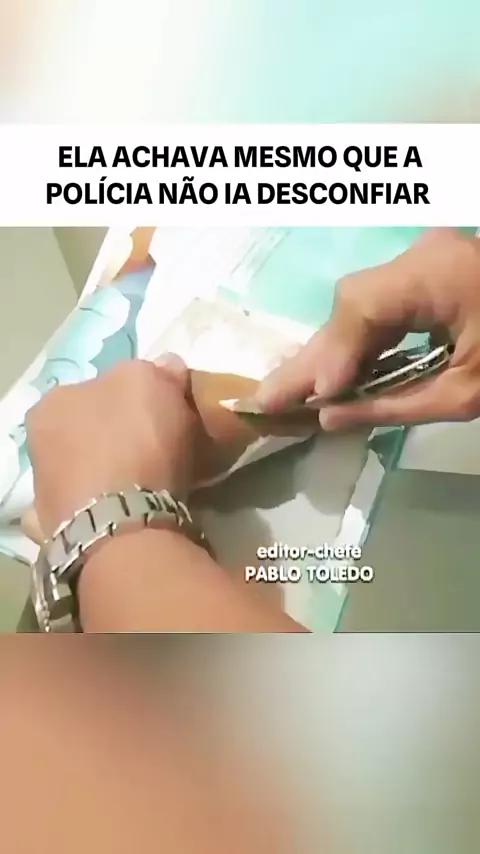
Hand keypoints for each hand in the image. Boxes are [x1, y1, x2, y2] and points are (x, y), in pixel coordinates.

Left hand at [25, 355, 194, 538]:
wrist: (123, 522)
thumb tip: (167, 368)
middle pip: (91, 429)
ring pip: (89, 469)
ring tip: (153, 483)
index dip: (135, 397)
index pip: (99, 388)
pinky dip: (109, 505)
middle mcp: (40, 443)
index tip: (163, 412)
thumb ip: (158, 371)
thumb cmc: (134, 441)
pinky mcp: (63, 531)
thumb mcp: (152, 382)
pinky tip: (133, 508)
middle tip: (161, 448)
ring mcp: (48, 490)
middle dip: (121, 435)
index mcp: (54, 401)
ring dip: (115, 472)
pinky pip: (92, 507)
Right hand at [257, 228, 479, 429]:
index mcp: (439, 273)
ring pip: (359, 304)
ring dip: (330, 352)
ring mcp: (425, 258)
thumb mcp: (468, 392)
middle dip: (314, 358)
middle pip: (351, 302)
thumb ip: (395, 404)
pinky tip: (330, 374)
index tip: (314, 399)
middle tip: (267, 398)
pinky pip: (379, 306)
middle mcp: (423, 254)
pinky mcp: (428, 272)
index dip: (332, 353)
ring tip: (289, 392)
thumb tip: (331, 417)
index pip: (362, 305)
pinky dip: (357, 342)